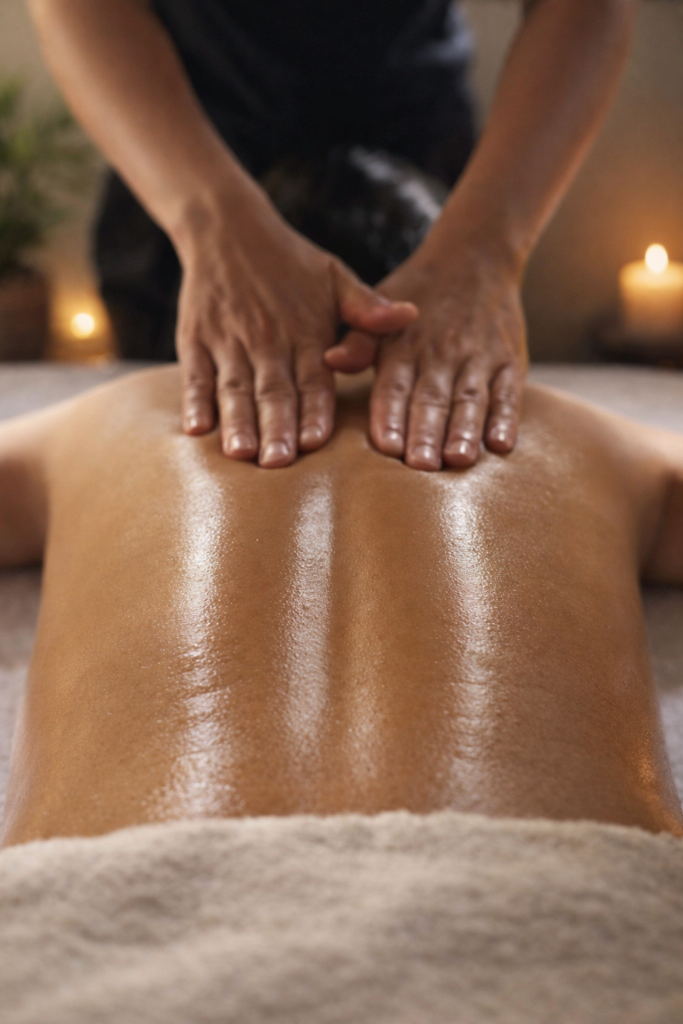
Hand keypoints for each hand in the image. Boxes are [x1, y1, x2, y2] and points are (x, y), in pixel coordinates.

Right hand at [175, 185, 416, 466]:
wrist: (226, 228)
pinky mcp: (195, 340)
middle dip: (276, 428)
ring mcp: (227, 341)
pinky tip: (195, 430)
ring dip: (237, 421)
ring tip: (242, 454)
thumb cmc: (290, 262)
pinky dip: (194, 402)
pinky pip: (195, 375)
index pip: (313, 379)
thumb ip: (368, 307)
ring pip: (234, 388)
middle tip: (278, 463)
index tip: (315, 441)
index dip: (314, 410)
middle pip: (273, 390)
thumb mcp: (335, 277)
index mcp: (306, 331)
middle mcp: (267, 339)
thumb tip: (411, 315)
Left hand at [325, 244, 527, 470]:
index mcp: (404, 345)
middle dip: (426, 433)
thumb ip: (358, 342)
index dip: (390, 415)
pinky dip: (506, 418)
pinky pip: (508, 393)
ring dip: (464, 431)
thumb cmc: (416, 297)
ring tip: (458, 460)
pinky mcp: (510, 361)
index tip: (385, 445)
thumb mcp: (380, 311)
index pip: (394, 386)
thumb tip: (331, 361)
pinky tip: (501, 444)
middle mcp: (441, 353)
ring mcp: (478, 358)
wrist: (475, 257)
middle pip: (432, 399)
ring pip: (470, 399)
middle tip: (420, 466)